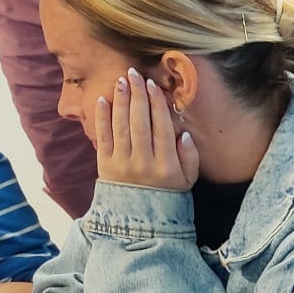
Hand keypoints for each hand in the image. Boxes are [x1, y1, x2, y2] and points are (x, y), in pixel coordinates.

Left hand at [94, 67, 199, 190]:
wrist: (140, 218)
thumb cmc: (167, 193)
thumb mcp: (188, 180)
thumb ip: (190, 157)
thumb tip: (184, 134)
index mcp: (167, 166)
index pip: (161, 128)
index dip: (157, 105)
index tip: (153, 85)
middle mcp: (144, 163)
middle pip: (140, 123)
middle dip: (137, 96)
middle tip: (134, 73)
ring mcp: (123, 164)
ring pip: (122, 127)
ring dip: (121, 101)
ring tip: (121, 81)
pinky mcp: (106, 165)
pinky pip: (103, 138)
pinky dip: (102, 118)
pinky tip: (103, 100)